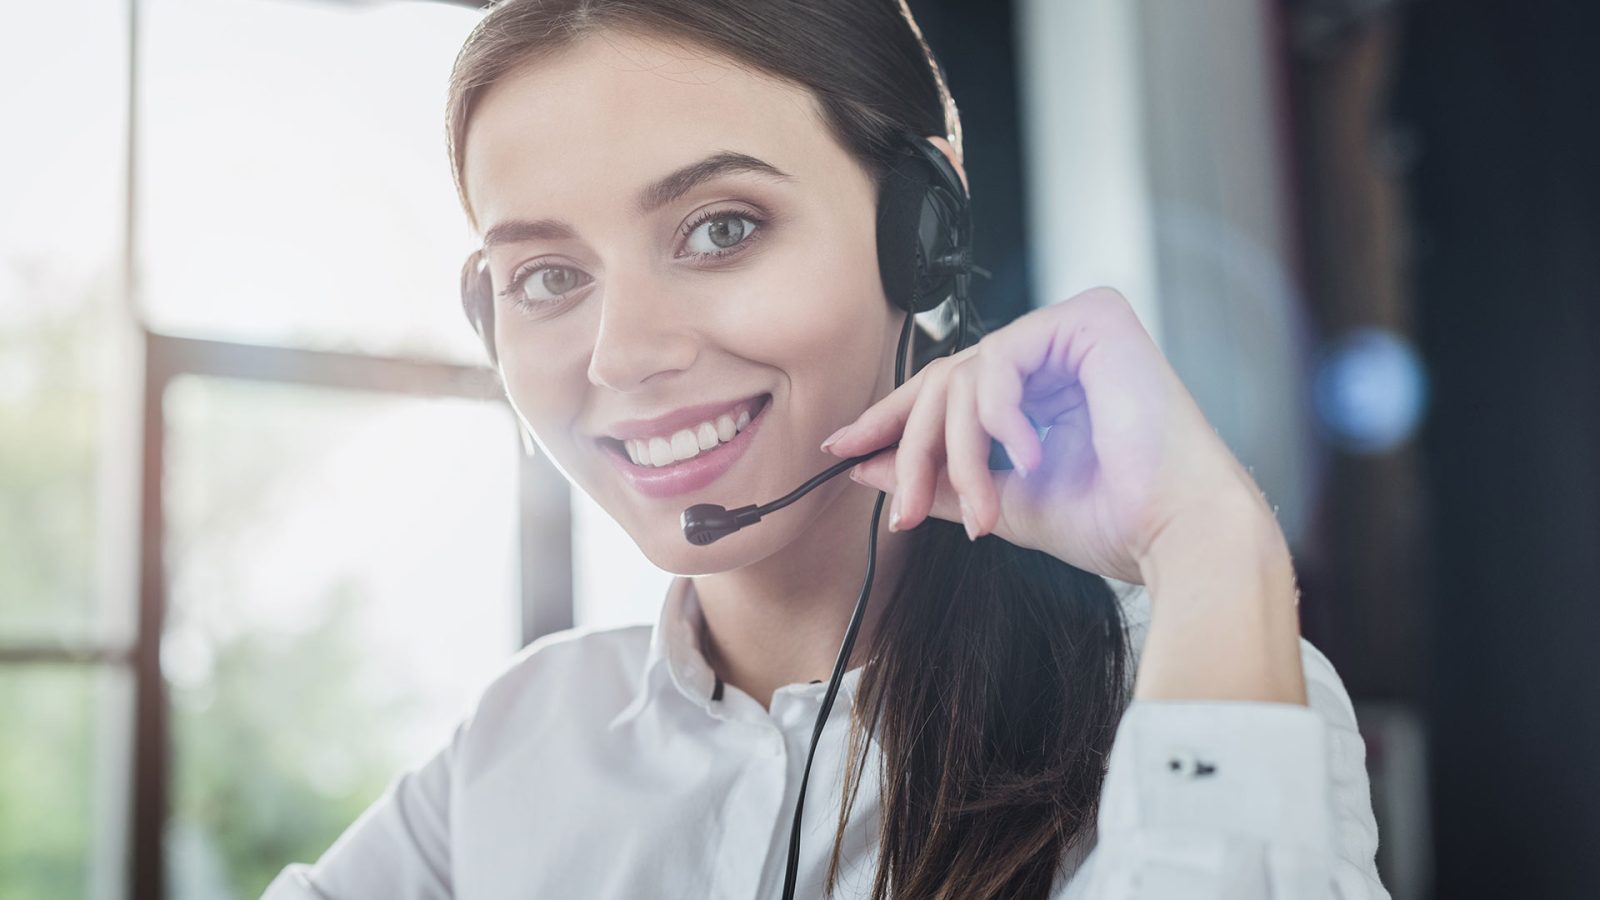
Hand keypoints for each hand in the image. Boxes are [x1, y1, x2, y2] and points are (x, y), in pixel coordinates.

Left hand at [823, 287, 1278, 584]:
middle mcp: (1056, 351)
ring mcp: (1074, 329)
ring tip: (980, 510)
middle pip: (948, 379)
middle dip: (912, 446)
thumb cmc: (1113, 523)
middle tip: (898, 504)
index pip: (949, 390)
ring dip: (961, 452)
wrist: (1177, 535)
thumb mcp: (1001, 503)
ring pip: (967, 374)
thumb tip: (866, 467)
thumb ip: (940, 479)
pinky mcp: (1092, 318)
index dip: (892, 420)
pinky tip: (1028, 456)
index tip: (842, 450)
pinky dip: (1000, 415)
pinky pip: (1003, 358)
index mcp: (1041, 389)